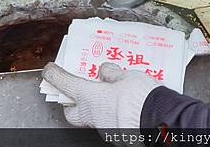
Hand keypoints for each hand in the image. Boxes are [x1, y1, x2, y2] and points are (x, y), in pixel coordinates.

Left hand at [42, 62, 159, 128]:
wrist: (159, 120)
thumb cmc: (141, 96)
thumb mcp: (125, 75)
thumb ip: (111, 74)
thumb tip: (104, 73)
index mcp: (90, 97)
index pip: (65, 84)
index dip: (55, 76)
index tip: (50, 71)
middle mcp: (93, 116)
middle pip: (71, 112)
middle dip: (71, 102)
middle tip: (77, 90)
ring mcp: (105, 129)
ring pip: (92, 118)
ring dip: (97, 107)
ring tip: (112, 95)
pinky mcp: (118, 137)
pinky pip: (110, 123)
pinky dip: (113, 115)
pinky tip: (124, 108)